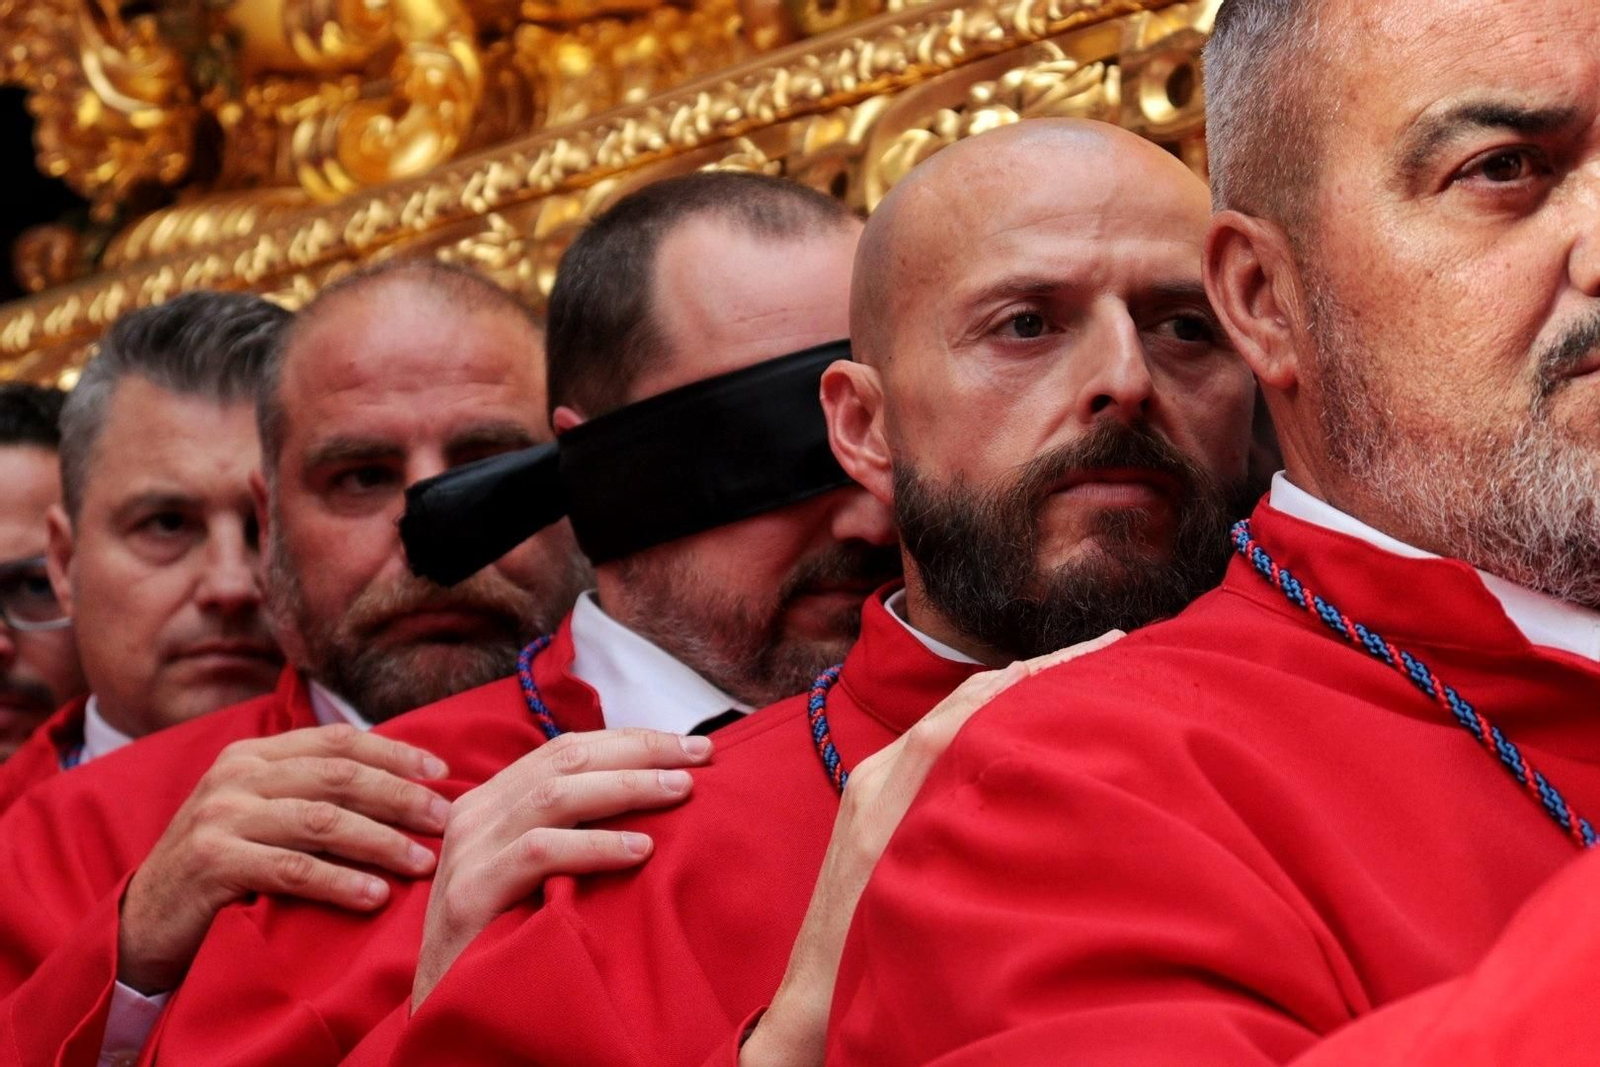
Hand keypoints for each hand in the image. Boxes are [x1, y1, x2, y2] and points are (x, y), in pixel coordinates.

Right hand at [118, 724, 450, 993]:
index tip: (442, 772)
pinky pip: (292, 870)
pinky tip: (375, 896)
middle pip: (339, 777)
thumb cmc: (223, 864)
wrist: (143, 919)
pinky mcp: (212, 862)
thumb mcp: (263, 812)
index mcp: (255, 754)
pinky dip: (340, 882)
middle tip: (445, 821)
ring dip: (381, 842)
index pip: (339, 741)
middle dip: (401, 797)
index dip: (395, 752)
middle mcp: (237, 774)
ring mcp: (222, 816)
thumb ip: (314, 791)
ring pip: (322, 821)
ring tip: (422, 862)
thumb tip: (408, 785)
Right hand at [411, 727, 713, 1009]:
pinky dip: (594, 847)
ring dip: (627, 787)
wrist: (444, 1005)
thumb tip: (651, 797)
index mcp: (493, 802)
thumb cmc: (501, 938)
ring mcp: (469, 852)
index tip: (689, 747)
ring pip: (555, 795)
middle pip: (567, 760)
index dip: (631, 741)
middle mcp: (476, 815)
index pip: (567, 750)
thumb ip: (571, 831)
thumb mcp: (534, 873)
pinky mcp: (470, 894)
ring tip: (680, 791)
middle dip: (640, 751)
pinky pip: (539, 853)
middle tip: (700, 756)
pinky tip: (640, 850)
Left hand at [740, 631, 1124, 1065]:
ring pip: (954, 718)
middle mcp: (878, 776)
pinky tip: (1019, 723)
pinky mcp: (870, 803)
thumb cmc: (863, 965)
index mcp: (887, 793)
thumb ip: (956, 822)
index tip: (1096, 651)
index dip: (1034, 674)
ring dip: (1012, 692)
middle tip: (1101, 649)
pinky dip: (984, 721)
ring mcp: (872, 785)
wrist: (811, 1004)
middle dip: (1033, 672)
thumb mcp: (921, 895)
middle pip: (967, 702)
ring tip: (1074, 676)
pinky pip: (935, 743)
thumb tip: (1016, 762)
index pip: (971, 709)